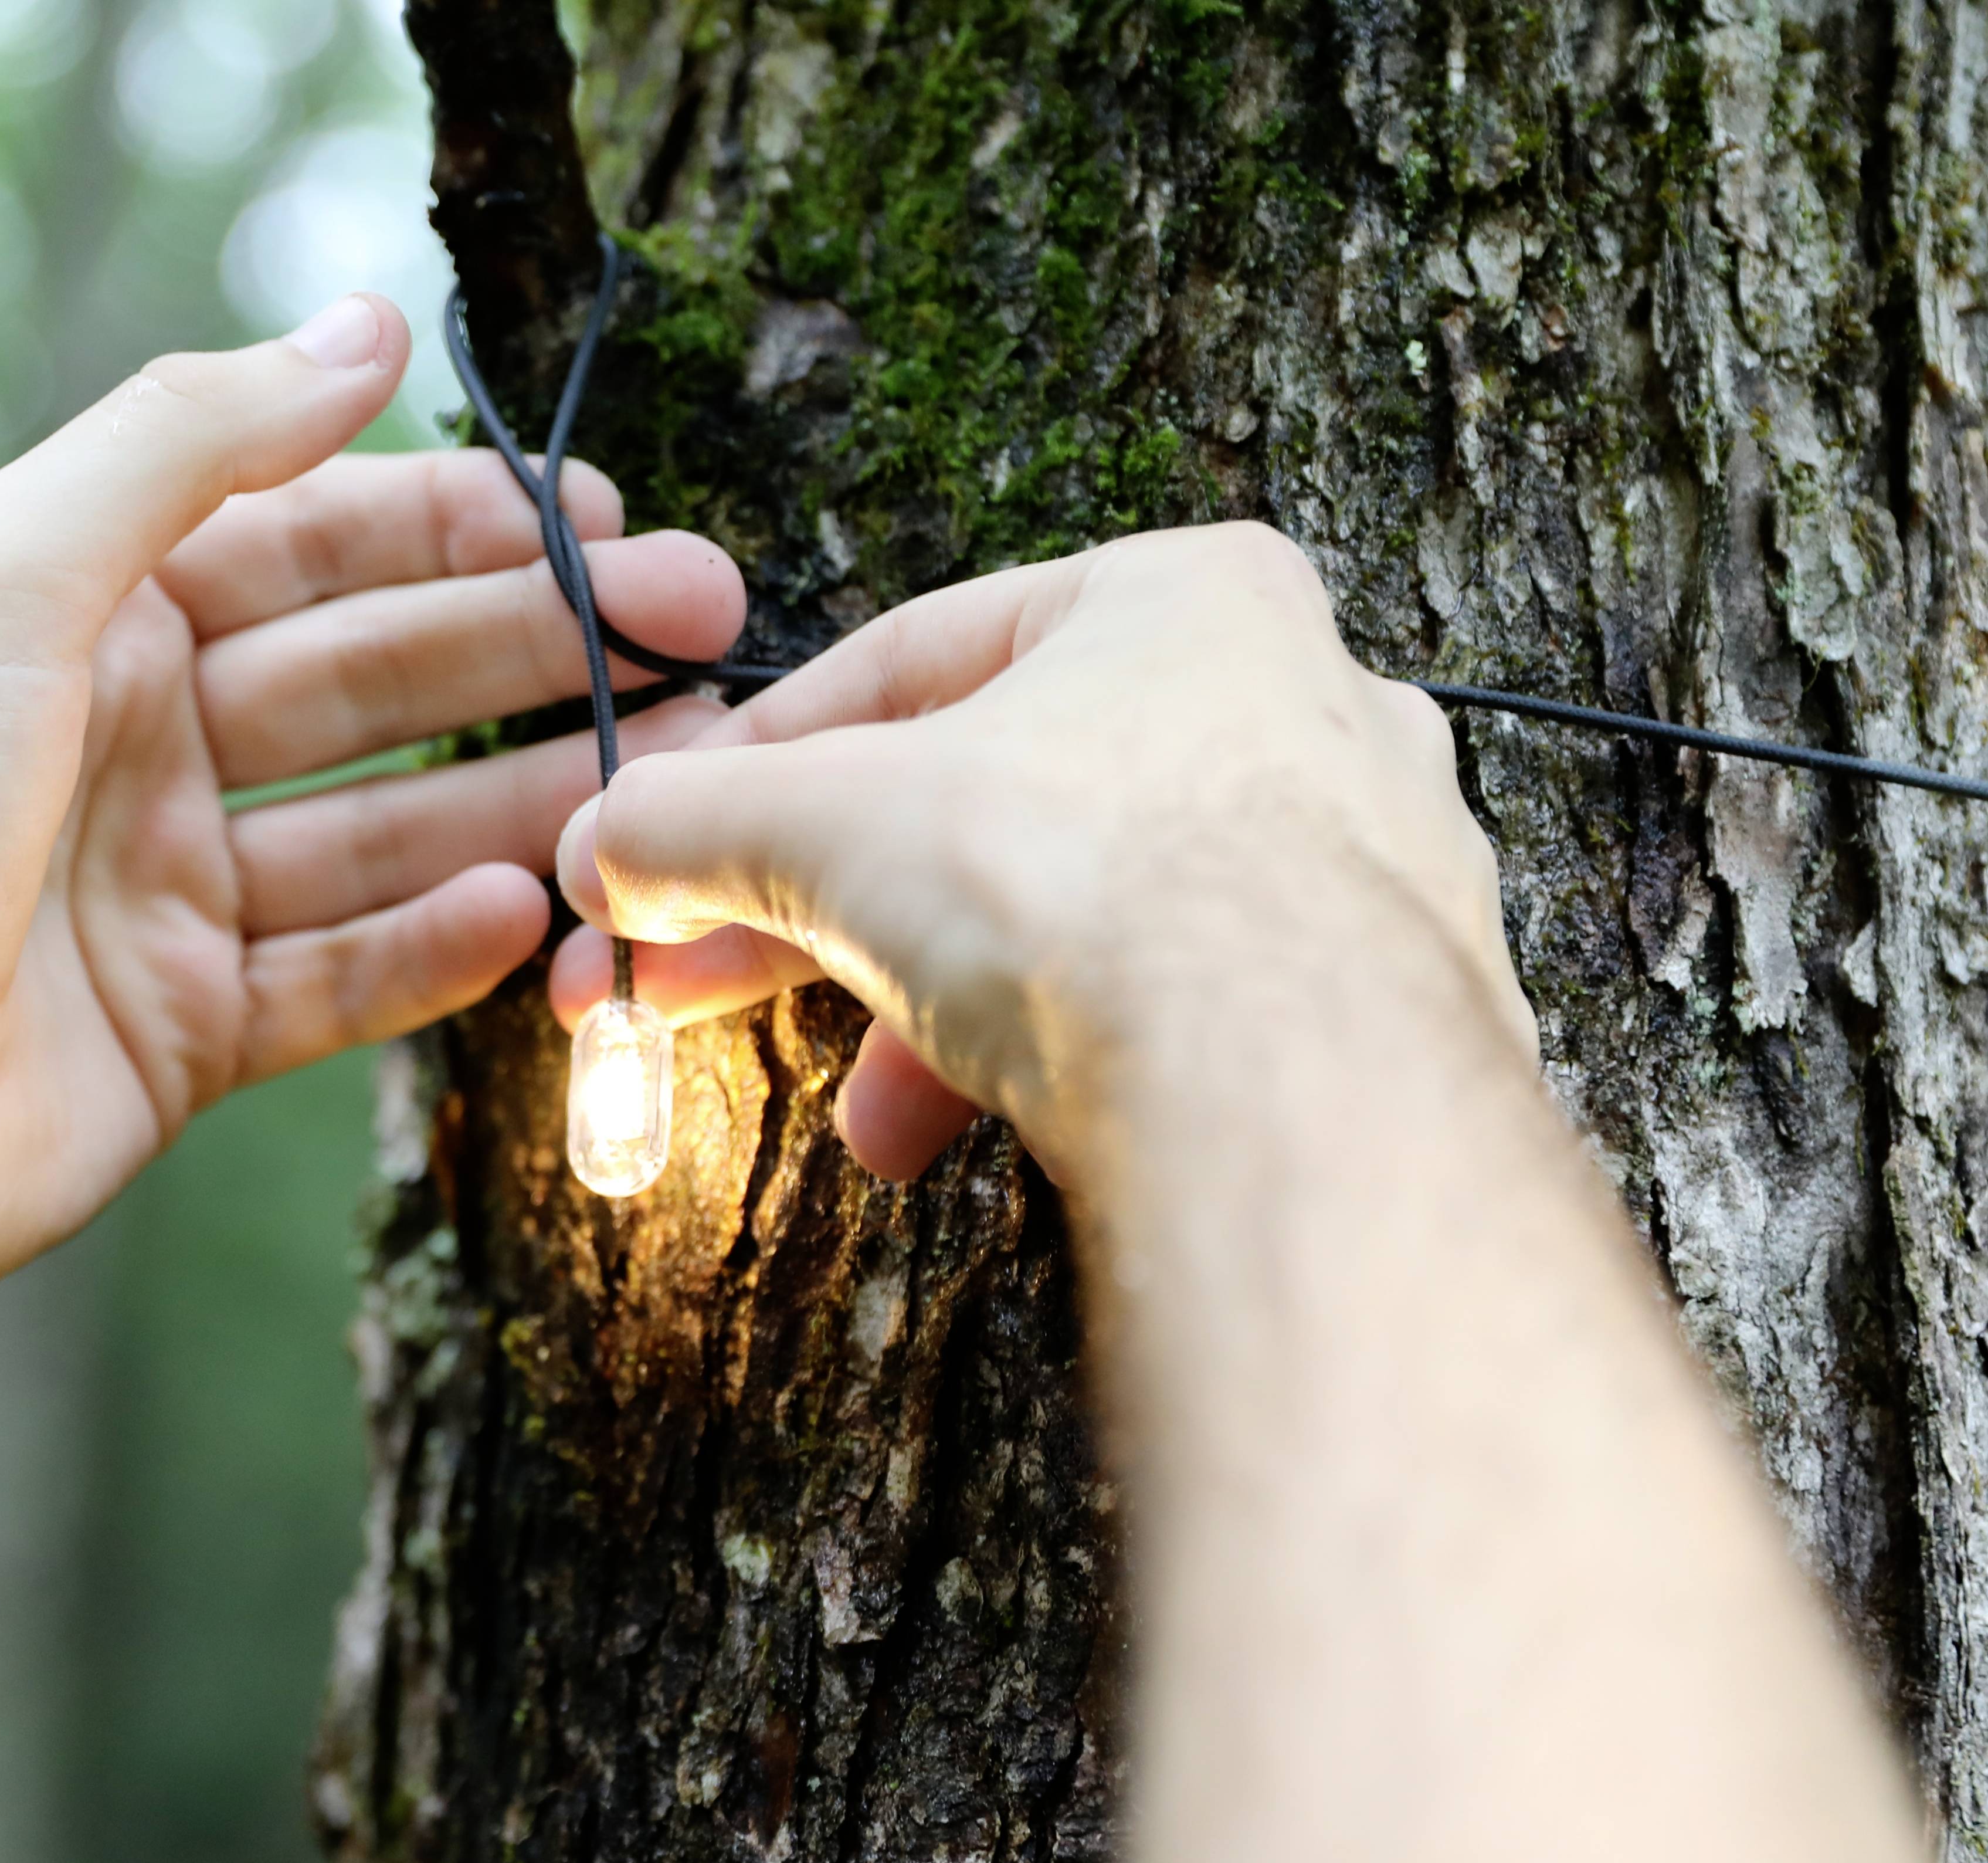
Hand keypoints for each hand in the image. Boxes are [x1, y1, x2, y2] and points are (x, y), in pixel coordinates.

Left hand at [0, 294, 745, 1333]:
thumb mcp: (14, 573)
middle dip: (541, 651)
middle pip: (377, 682)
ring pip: (386, 834)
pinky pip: (342, 980)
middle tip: (707, 636)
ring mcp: (163, 900)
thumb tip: (360, 328)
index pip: (315, 546)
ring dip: (530, 800)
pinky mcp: (183, 1039)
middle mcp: (134, 749)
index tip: (612, 524)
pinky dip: (437, 948)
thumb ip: (188, 442)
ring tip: (674, 774)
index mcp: (89, 623)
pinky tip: (534, 914)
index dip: (465, 528)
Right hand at [549, 524, 1528, 1187]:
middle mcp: (1302, 706)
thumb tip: (604, 847)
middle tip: (709, 986)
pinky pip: (1181, 1016)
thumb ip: (694, 824)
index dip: (758, 762)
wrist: (1294, 1092)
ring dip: (936, 1013)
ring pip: (1087, 921)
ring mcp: (1363, 864)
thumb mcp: (824, 827)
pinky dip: (1059, 1065)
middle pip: (994, 807)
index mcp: (1185, 598)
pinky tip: (974, 1138)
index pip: (916, 661)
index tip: (670, 843)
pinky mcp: (1383, 1007)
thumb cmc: (1087, 891)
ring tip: (866, 1116)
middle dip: (832, 915)